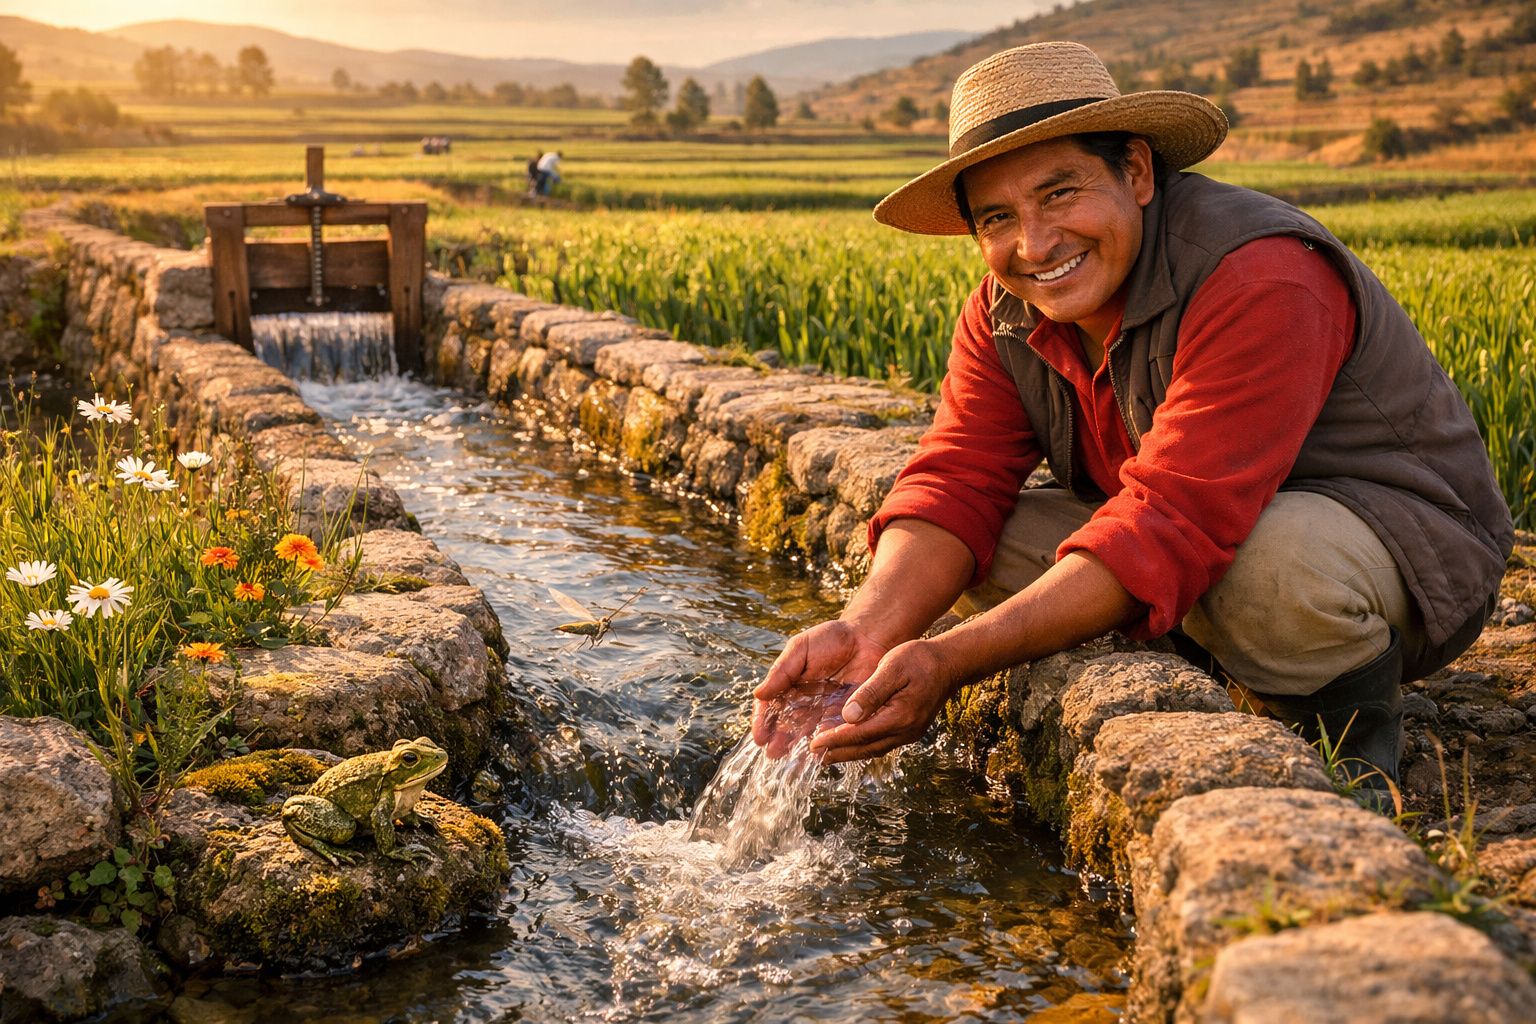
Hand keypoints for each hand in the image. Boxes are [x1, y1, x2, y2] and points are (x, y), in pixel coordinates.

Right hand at [751, 620, 888, 758]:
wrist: (868, 638)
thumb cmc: (831, 639)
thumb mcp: (801, 648)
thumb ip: (782, 670)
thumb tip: (759, 694)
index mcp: (788, 685)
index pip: (770, 707)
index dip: (763, 722)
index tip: (759, 737)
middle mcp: (803, 702)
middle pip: (787, 726)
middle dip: (779, 741)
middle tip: (775, 753)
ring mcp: (823, 711)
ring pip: (807, 734)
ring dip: (799, 748)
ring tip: (792, 760)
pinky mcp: (845, 716)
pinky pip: (833, 733)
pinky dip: (825, 744)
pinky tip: (820, 752)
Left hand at [807, 638, 960, 763]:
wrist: (950, 662)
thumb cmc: (920, 659)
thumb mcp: (893, 667)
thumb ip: (871, 692)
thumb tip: (848, 716)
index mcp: (899, 716)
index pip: (860, 734)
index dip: (835, 740)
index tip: (814, 744)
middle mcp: (905, 730)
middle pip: (865, 748)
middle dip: (839, 753)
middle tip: (815, 755)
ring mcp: (910, 732)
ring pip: (874, 748)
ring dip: (850, 752)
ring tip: (828, 753)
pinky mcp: (911, 728)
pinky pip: (882, 742)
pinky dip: (863, 744)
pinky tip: (852, 741)